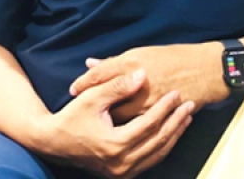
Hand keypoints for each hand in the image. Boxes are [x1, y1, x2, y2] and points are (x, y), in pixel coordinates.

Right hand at [42, 69, 193, 177]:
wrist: (54, 141)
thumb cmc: (72, 116)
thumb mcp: (92, 96)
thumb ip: (118, 86)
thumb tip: (142, 75)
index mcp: (114, 144)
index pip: (149, 124)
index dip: (164, 108)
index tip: (176, 92)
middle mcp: (120, 163)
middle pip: (158, 141)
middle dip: (176, 121)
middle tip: (189, 104)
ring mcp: (121, 172)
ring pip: (157, 154)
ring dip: (174, 134)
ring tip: (186, 116)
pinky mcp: (121, 173)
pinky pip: (150, 160)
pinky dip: (164, 145)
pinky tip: (172, 131)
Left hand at [69, 43, 226, 122]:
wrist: (206, 71)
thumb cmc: (175, 57)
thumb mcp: (142, 52)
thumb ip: (115, 62)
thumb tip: (90, 64)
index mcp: (133, 63)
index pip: (99, 75)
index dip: (83, 83)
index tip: (72, 89)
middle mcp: (138, 84)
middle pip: (106, 99)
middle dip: (93, 104)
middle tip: (81, 108)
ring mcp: (149, 103)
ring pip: (120, 118)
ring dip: (109, 119)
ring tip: (97, 121)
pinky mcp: (159, 117)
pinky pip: (137, 128)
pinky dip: (127, 128)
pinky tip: (121, 129)